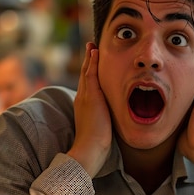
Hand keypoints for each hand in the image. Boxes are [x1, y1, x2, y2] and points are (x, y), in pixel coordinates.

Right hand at [67, 42, 111, 176]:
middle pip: (85, 75)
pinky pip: (90, 74)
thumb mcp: (101, 128)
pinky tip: (95, 51)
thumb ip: (104, 120)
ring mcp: (85, 96)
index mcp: (84, 106)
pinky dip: (92, 62)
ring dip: (90, 58)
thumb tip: (111, 121)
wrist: (89, 149)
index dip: (89, 73)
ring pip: (86, 72)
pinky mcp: (90, 96)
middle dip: (88, 62)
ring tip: (92, 45)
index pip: (87, 85)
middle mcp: (82, 98)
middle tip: (91, 48)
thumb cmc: (96, 145)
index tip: (93, 63)